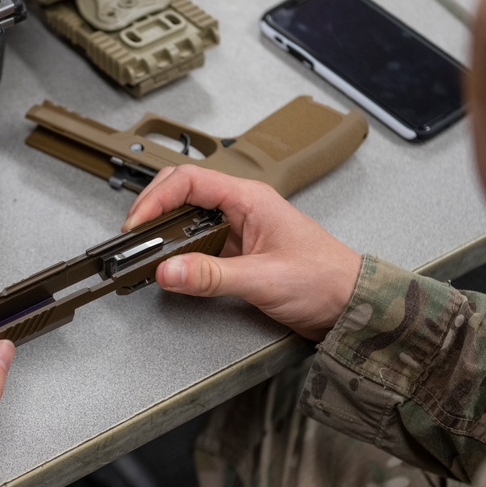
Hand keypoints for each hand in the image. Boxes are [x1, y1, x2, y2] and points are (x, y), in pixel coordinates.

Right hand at [123, 166, 360, 340]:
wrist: (351, 305)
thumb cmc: (325, 280)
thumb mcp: (263, 278)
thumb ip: (211, 276)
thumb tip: (167, 270)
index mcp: (249, 198)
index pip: (188, 180)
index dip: (156, 198)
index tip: (137, 224)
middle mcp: (241, 208)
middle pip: (182, 192)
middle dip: (153, 209)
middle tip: (134, 236)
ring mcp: (237, 229)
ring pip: (187, 218)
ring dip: (164, 231)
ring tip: (145, 250)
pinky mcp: (236, 252)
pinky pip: (197, 244)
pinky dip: (178, 252)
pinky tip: (171, 266)